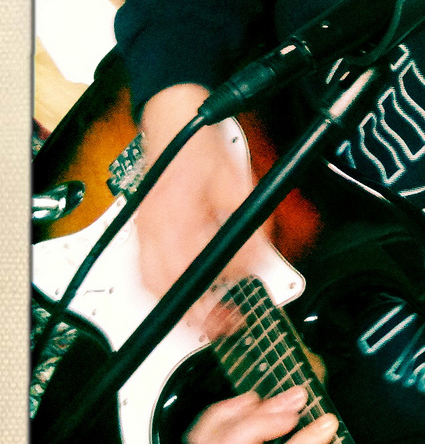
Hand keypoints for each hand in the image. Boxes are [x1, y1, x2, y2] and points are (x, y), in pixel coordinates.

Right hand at [136, 83, 269, 320]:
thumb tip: (261, 260)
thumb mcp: (240, 186)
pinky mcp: (145, 227)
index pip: (192, 273)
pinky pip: (146, 267)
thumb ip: (252, 227)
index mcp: (177, 218)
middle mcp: (154, 227)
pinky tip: (186, 287)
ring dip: (175, 303)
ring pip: (148, 281)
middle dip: (190, 314)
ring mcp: (145, 228)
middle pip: (160, 287)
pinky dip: (164, 285)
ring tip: (204, 314)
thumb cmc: (203, 148)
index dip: (214, 299)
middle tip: (220, 323)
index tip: (234, 312)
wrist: (176, 120)